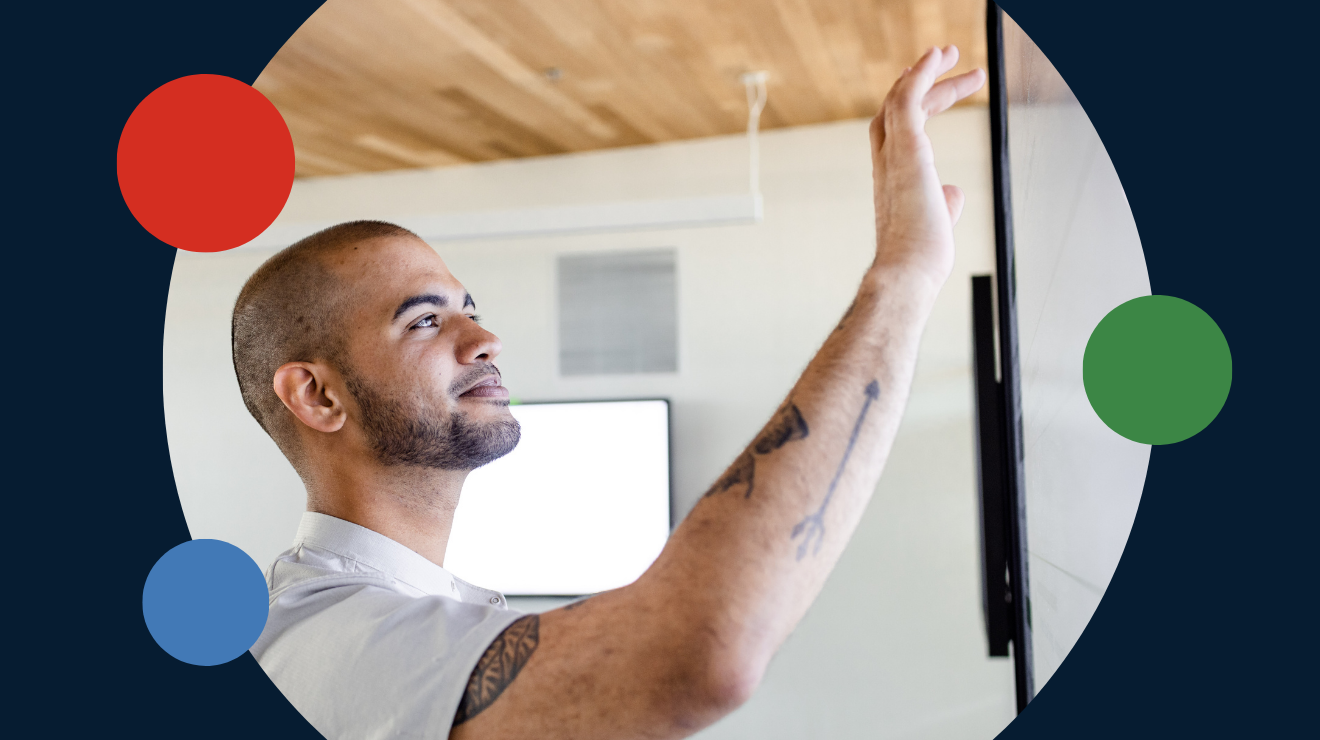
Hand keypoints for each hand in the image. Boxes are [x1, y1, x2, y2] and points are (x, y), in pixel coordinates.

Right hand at [870, 46, 985, 288]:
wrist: (906, 274)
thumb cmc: (919, 261)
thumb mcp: (936, 225)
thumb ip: (943, 204)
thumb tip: (953, 193)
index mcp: (891, 181)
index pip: (896, 132)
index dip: (915, 106)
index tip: (936, 89)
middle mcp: (886, 164)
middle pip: (896, 109)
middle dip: (922, 83)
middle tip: (949, 62)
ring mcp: (893, 156)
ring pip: (900, 100)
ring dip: (925, 72)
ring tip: (949, 52)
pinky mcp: (906, 151)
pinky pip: (907, 101)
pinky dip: (920, 75)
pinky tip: (935, 57)